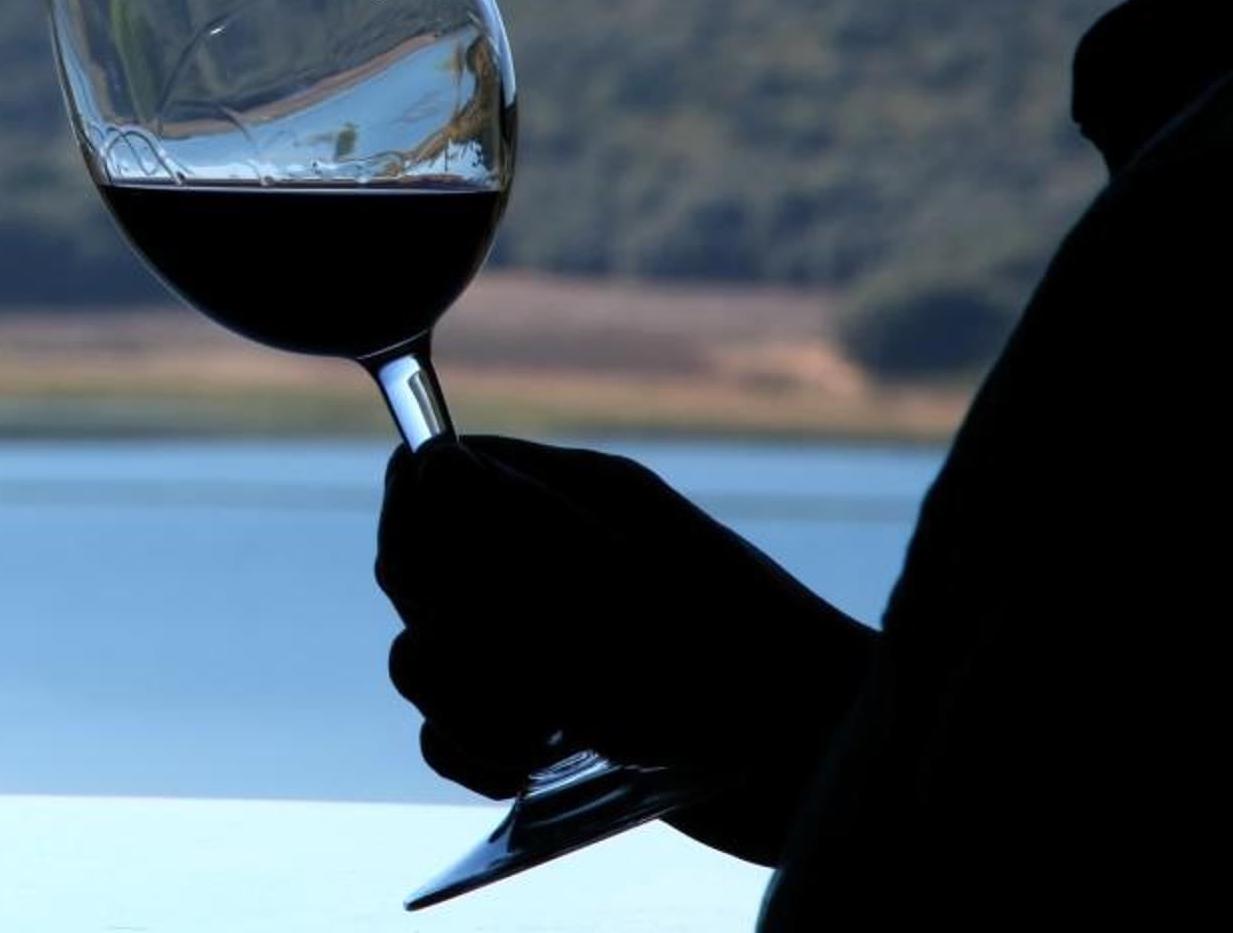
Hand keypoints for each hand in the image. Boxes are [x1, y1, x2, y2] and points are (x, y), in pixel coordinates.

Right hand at [376, 436, 871, 864]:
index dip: (415, 524)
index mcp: (571, 499)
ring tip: (537, 733)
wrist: (817, 767)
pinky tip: (524, 773)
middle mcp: (546, 561)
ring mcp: (541, 643)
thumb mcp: (624, 589)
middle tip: (519, 661)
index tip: (446, 583)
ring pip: (425, 655)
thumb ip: (516, 530)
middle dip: (443, 628)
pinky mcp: (542, 722)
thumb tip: (428, 458)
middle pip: (416, 569)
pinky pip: (451, 730)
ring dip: (460, 702)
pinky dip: (472, 753)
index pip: (433, 473)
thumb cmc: (739, 668)